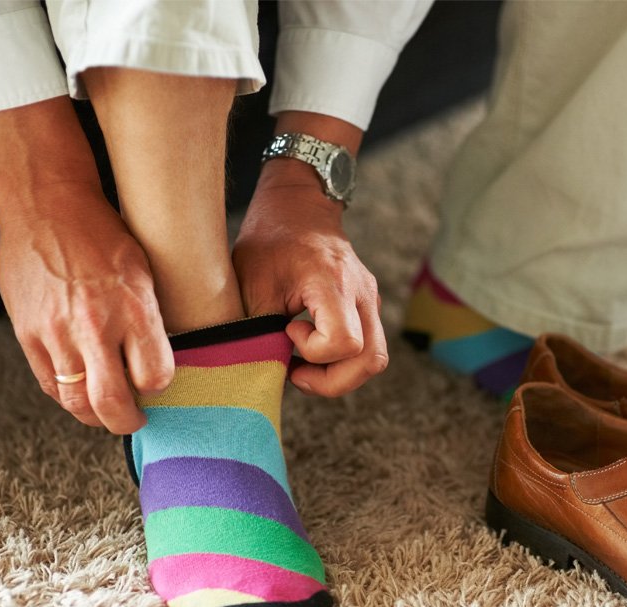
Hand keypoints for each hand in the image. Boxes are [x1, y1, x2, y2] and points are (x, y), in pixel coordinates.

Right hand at [0, 182, 172, 432]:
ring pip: (75, 403)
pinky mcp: (27, 334)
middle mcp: (94, 324)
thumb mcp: (142, 270)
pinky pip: (49, 384)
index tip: (157, 385)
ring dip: (94, 415)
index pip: (155, 376)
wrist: (44, 206)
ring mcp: (56, 332)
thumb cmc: (101, 234)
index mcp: (133, 306)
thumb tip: (155, 361)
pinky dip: (66, 395)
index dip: (159, 388)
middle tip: (134, 419)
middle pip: (112, 403)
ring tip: (105, 408)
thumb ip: (148, 319)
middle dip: (126, 422)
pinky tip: (79, 388)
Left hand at [233, 177, 387, 396]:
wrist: (298, 205)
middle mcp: (361, 292)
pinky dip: (342, 360)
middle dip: (333, 380)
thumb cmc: (270, 240)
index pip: (345, 342)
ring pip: (375, 358)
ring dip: (340, 374)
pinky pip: (368, 346)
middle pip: (371, 359)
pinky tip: (311, 349)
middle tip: (296, 372)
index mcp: (332, 281)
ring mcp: (370, 299)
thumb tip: (262, 372)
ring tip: (303, 365)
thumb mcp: (251, 284)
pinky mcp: (367, 306)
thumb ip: (260, 330)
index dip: (314, 352)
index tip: (287, 330)